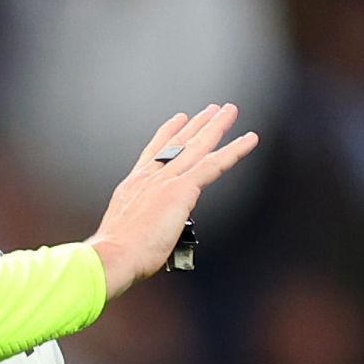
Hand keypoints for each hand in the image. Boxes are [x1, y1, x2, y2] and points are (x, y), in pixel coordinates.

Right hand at [87, 103, 257, 299]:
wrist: (114, 254)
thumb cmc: (117, 253)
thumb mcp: (127, 230)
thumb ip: (143, 223)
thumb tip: (153, 233)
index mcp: (133, 185)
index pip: (154, 152)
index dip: (168, 133)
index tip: (178, 119)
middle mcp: (149, 177)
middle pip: (178, 143)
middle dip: (197, 124)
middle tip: (212, 109)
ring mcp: (166, 181)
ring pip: (197, 146)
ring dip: (216, 126)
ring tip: (229, 111)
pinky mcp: (182, 189)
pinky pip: (214, 164)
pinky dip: (234, 150)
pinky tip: (249, 139)